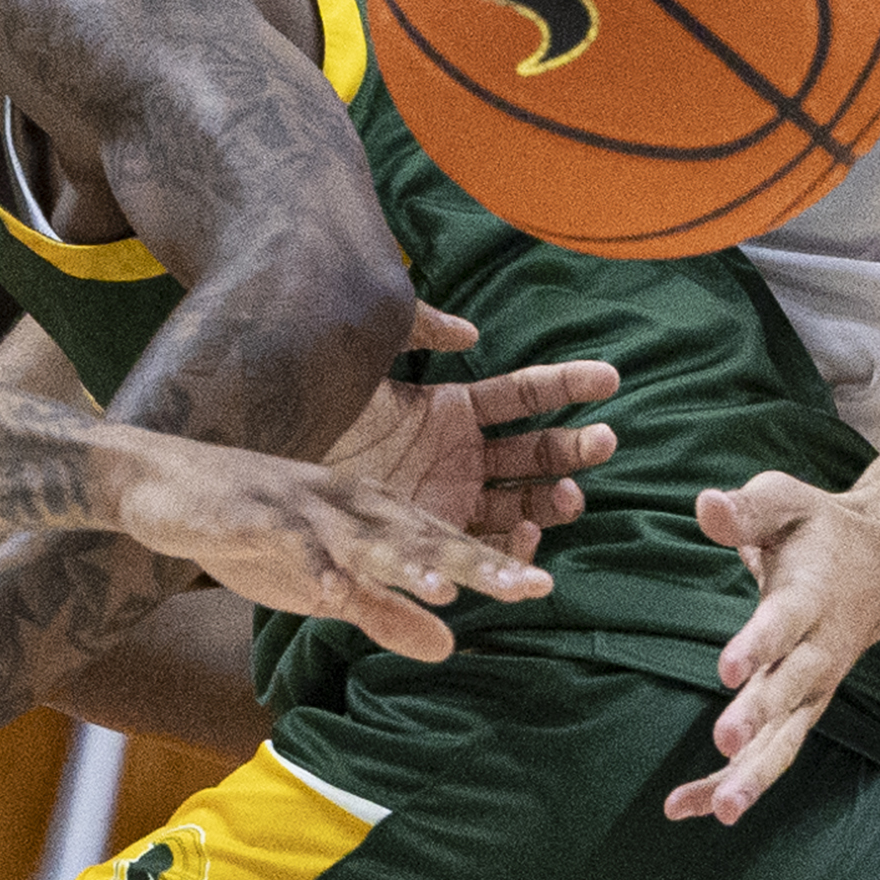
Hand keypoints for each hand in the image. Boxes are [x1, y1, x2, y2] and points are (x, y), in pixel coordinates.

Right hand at [110, 441, 553, 661]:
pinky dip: (311, 564)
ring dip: (404, 561)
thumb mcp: (321, 583)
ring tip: (449, 588)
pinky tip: (332, 593)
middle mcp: (347, 503)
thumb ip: (382, 610)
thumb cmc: (248, 531)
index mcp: (369, 514)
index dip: (491, 562)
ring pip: (364, 535)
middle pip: (422, 534)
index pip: (440, 540)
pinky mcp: (254, 515)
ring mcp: (302, 506)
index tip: (544, 586)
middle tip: (532, 584)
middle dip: (477, 560)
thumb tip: (450, 647)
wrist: (159, 482)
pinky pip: (288, 542)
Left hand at [326, 301, 618, 558]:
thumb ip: (417, 330)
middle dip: (573, 449)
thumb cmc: (316, 397)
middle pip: (534, 454)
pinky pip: (481, 549)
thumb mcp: (368, 353)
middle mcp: (458, 456)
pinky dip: (509, 549)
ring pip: (520, 504)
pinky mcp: (427, 539)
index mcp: (451, 408)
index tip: (610, 377)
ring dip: (552, 502)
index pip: (522, 395)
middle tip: (603, 442)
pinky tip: (526, 537)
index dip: (565, 384)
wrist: (269, 449)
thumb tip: (471, 332)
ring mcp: (447, 498)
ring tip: (570, 496)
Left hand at [669, 473, 879, 825]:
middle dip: (759, 717)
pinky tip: (697, 809)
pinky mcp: (807, 705)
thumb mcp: (785, 500)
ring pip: (788, 737)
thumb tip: (704, 506)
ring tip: (716, 811)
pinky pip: (777, 750)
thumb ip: (745, 508)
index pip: (784, 623)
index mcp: (811, 595)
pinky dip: (740, 780)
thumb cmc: (820, 528)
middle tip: (723, 744)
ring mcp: (816, 683)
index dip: (758, 645)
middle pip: (792, 691)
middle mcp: (818, 649)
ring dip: (753, 774)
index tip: (727, 669)